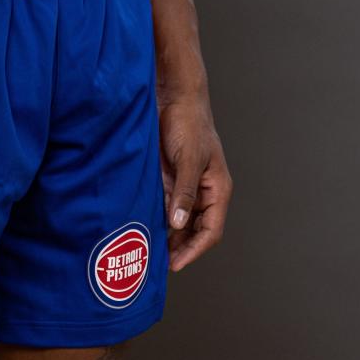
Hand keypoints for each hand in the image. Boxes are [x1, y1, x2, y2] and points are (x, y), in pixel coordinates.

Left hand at [157, 91, 232, 271]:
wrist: (173, 96)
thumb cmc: (189, 123)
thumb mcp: (189, 159)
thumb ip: (184, 192)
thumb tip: (177, 224)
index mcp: (217, 189)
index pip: (211, 230)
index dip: (194, 250)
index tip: (175, 264)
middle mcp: (202, 191)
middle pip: (195, 230)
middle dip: (180, 247)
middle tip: (158, 263)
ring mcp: (185, 185)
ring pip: (178, 220)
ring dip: (167, 235)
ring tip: (148, 251)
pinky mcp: (169, 177)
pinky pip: (164, 204)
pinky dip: (156, 217)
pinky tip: (142, 226)